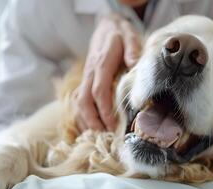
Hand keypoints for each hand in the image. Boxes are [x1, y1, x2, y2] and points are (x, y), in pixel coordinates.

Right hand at [73, 14, 140, 131]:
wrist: (106, 27)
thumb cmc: (120, 34)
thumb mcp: (129, 36)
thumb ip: (132, 50)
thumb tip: (135, 65)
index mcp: (101, 63)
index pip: (99, 91)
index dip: (104, 110)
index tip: (114, 125)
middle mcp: (90, 73)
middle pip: (83, 101)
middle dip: (92, 121)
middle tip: (106, 136)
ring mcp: (85, 77)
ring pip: (77, 103)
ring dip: (85, 121)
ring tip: (98, 136)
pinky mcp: (85, 81)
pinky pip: (77, 101)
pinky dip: (81, 116)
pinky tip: (90, 127)